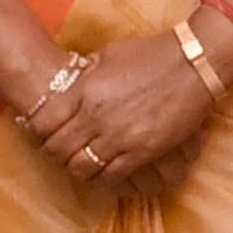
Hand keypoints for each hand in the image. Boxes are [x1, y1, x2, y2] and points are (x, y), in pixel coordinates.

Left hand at [27, 32, 219, 193]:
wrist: (193, 64)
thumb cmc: (152, 54)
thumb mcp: (108, 56)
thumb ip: (86, 75)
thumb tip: (72, 83)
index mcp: (85, 90)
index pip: (44, 122)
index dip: (39, 131)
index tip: (44, 133)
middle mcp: (96, 116)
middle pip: (58, 149)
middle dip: (53, 153)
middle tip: (58, 152)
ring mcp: (119, 137)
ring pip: (81, 168)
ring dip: (76, 168)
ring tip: (80, 163)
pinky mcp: (142, 152)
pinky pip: (111, 176)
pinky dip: (103, 178)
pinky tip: (105, 170)